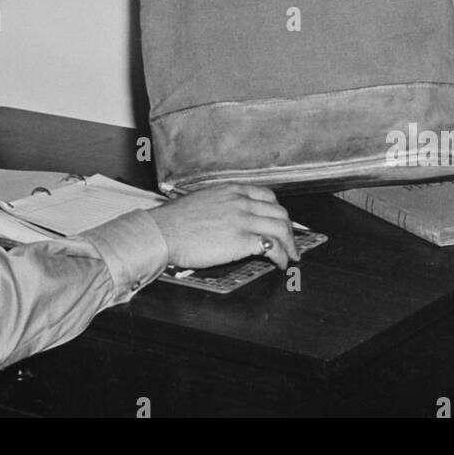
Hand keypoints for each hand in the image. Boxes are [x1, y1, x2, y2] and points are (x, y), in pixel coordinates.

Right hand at [149, 184, 297, 270]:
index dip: (278, 211)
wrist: (163, 231)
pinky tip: (279, 263)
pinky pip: (272, 247)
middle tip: (290, 242)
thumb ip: (221, 204)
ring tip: (290, 256)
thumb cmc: (174, 220)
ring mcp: (243, 220)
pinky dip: (281, 257)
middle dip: (289, 230)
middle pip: (279, 213)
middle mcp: (241, 202)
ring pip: (281, 229)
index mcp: (231, 190)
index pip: (267, 196)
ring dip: (290, 245)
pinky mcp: (242, 240)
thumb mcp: (202, 200)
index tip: (280, 221)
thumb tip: (228, 217)